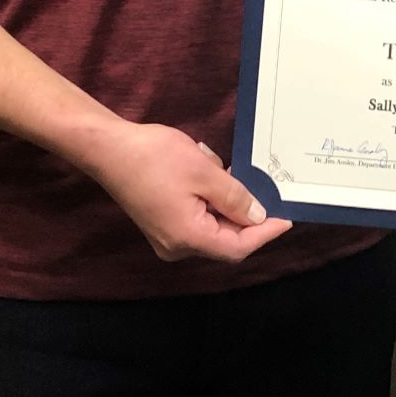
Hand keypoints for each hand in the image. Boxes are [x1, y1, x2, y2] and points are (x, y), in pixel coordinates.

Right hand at [82, 126, 292, 263]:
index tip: (287, 217)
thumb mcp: (204, 172)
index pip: (238, 247)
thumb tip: (257, 216)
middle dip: (246, 214)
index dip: (265, 233)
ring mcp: (167, 237)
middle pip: (225, 239)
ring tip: (228, 171)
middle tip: (264, 187)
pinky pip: (197, 219)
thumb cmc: (153, 158)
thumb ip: (235, 197)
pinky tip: (209, 172)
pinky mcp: (162, 224)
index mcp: (188, 238)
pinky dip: (210, 200)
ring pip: (212, 226)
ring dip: (226, 202)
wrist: (108, 149)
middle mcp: (177, 246)